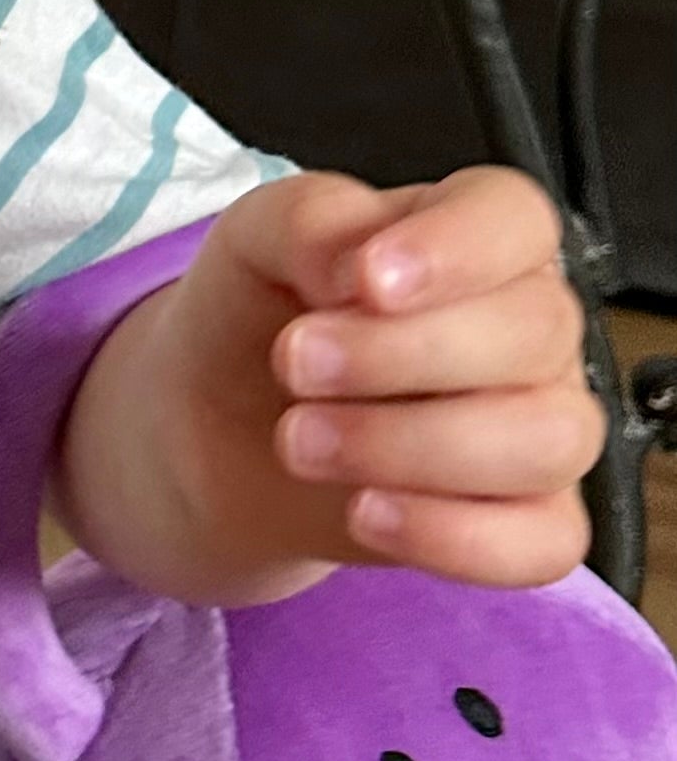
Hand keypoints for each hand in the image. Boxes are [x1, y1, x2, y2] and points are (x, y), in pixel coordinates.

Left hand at [132, 166, 602, 596]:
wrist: (214, 427)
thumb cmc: (257, 315)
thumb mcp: (253, 241)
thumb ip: (308, 221)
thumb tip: (358, 259)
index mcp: (476, 237)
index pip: (518, 220)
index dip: (456, 249)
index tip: (366, 281)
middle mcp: (528, 328)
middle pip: (533, 332)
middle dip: (399, 355)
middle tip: (294, 365)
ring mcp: (538, 427)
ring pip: (546, 440)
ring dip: (411, 446)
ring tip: (299, 440)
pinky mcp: (527, 520)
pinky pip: (543, 541)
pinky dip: (453, 535)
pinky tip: (363, 513)